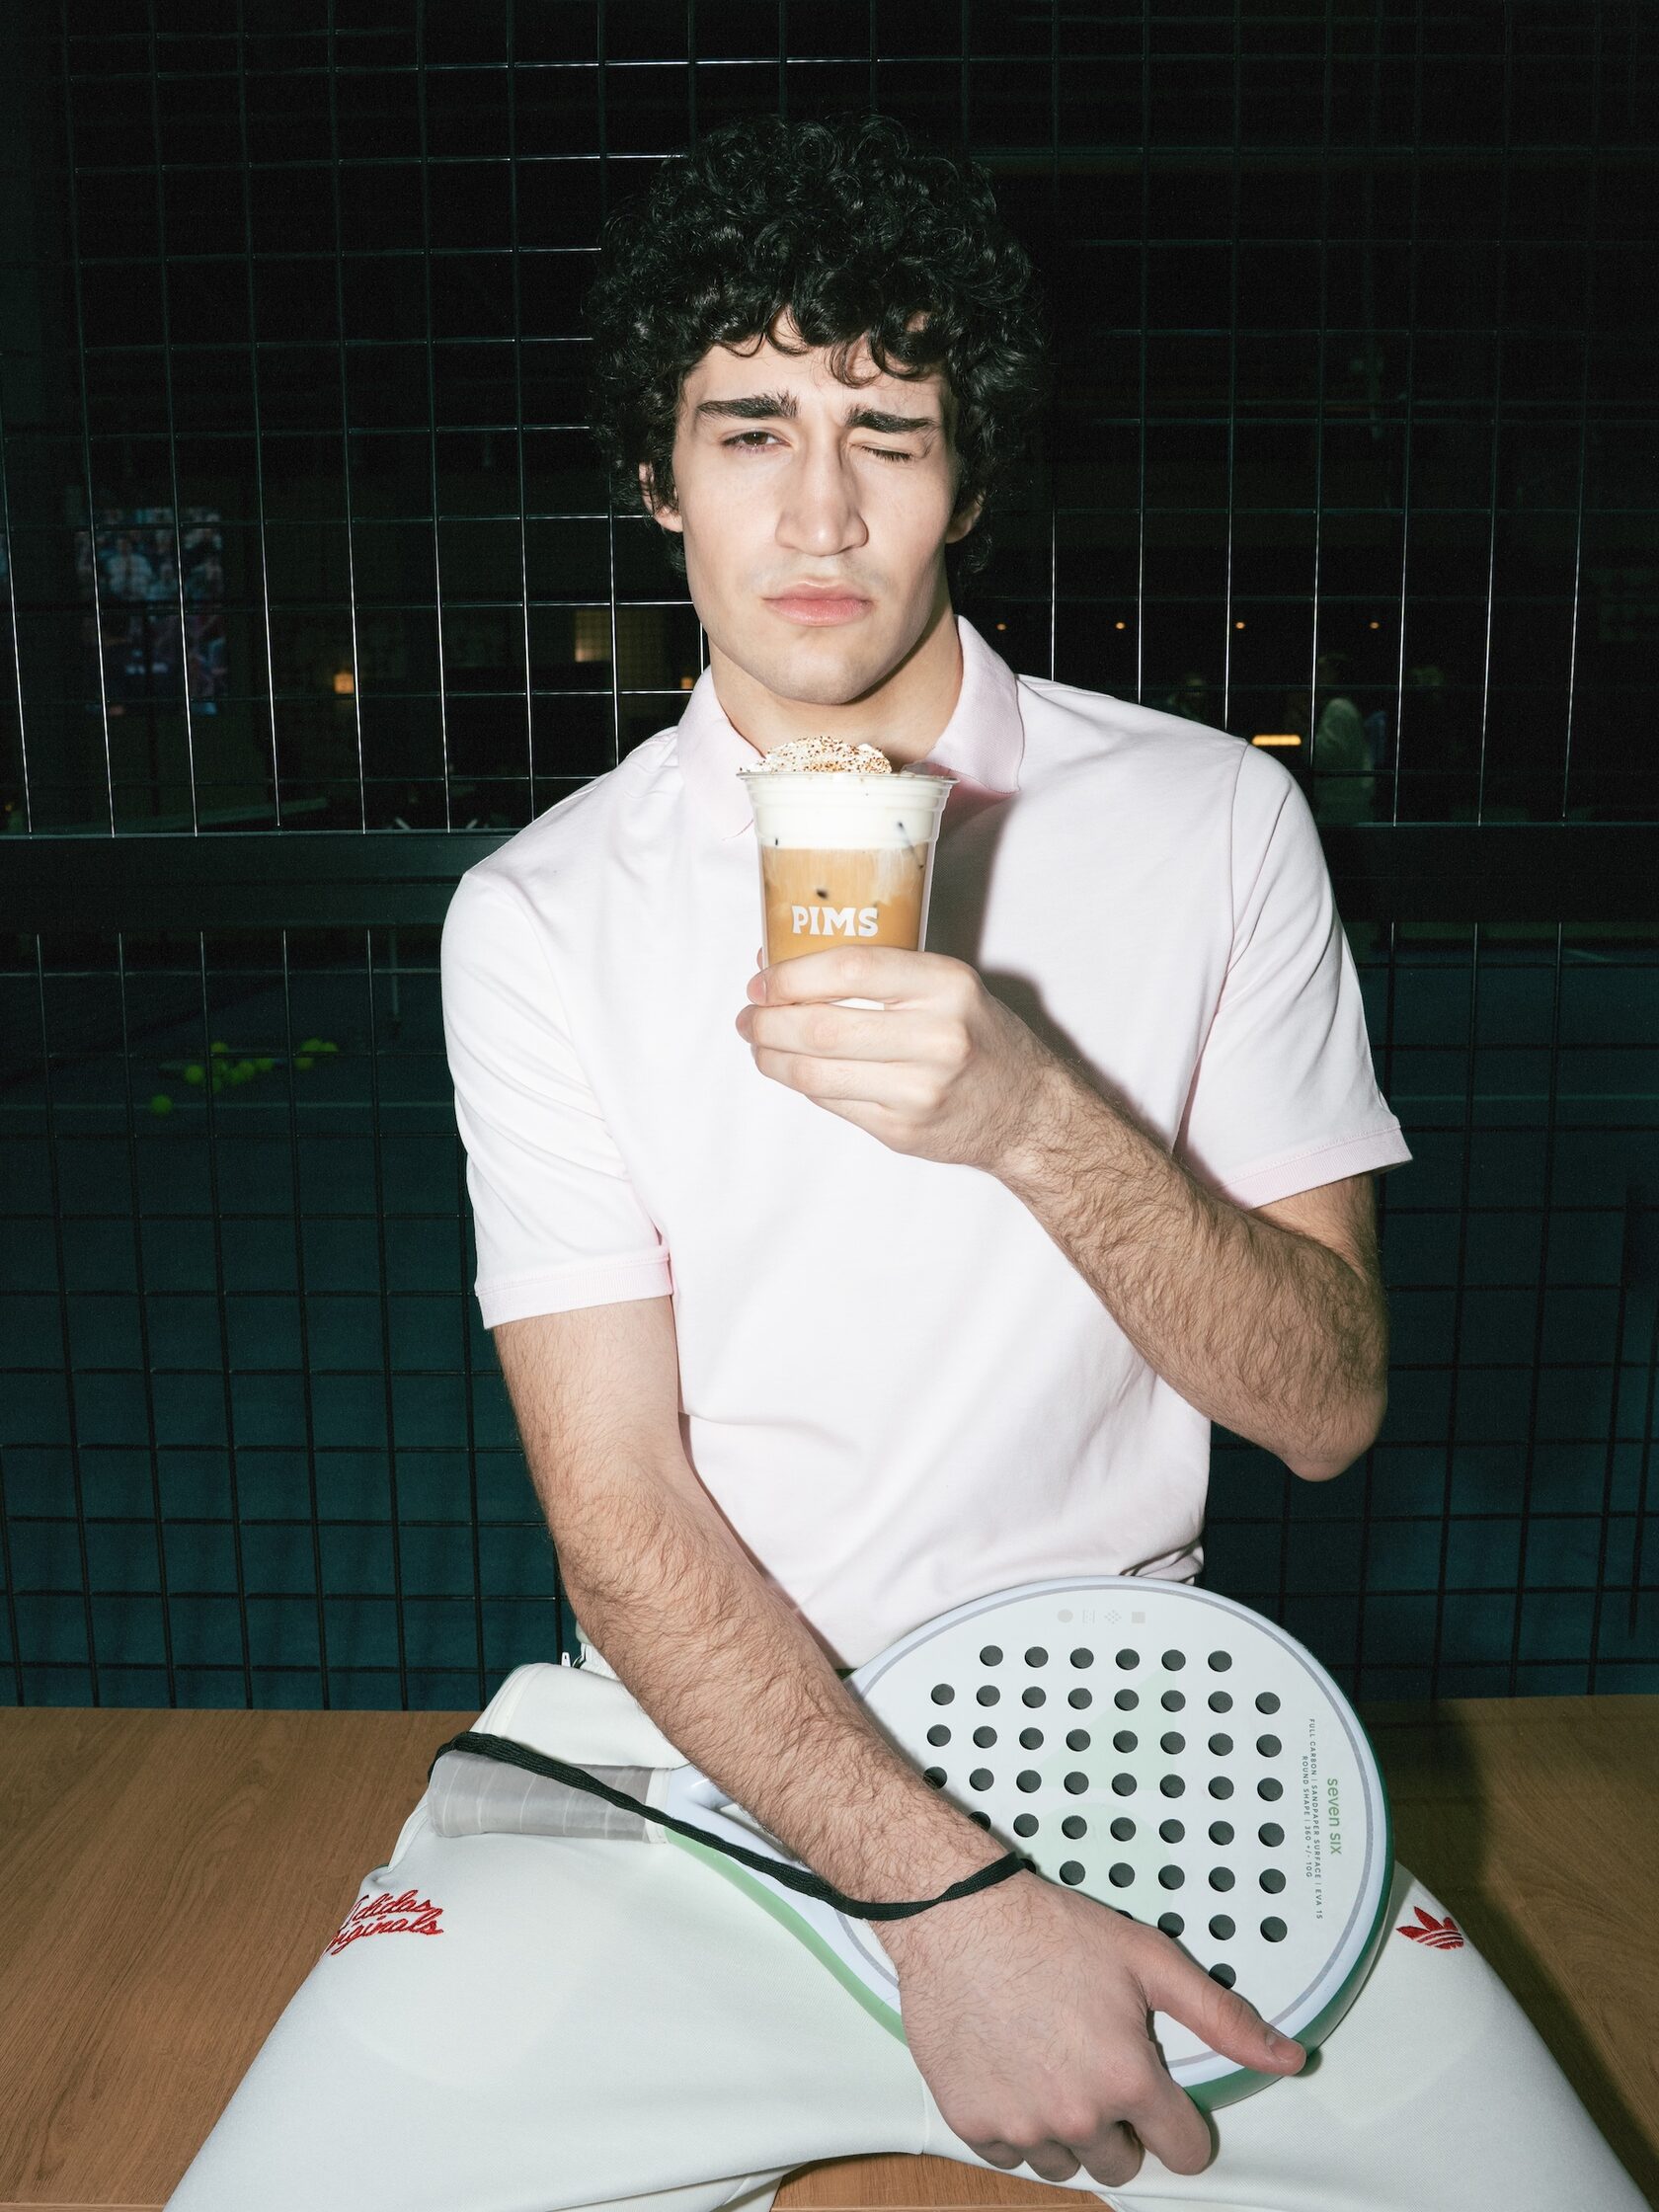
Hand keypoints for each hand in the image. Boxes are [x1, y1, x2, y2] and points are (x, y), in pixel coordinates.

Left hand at [734, 945, 1056, 1174]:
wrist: (1025, 1111)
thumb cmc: (977, 1036)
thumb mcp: (946, 986)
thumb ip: (875, 973)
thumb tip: (780, 962)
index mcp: (947, 985)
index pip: (849, 969)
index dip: (791, 974)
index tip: (762, 979)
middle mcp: (937, 1038)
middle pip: (822, 1027)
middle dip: (768, 1021)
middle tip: (749, 1016)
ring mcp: (919, 1091)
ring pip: (815, 1074)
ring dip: (771, 1058)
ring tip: (759, 1044)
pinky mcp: (902, 1131)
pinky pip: (831, 1104)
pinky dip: (801, 1085)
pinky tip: (794, 1070)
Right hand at [880, 1869, 1303, 2190]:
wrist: (959, 1916)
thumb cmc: (1051, 1930)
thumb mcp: (1150, 1959)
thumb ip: (1221, 2016)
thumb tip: (1287, 2057)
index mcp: (1128, 2080)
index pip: (1184, 2150)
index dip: (1180, 2123)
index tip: (1162, 2100)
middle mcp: (1077, 2116)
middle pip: (1122, 2161)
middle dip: (1119, 2123)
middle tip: (1094, 2061)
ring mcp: (1021, 2126)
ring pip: (1064, 2163)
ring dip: (1066, 2129)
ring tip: (1051, 2063)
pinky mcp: (972, 2123)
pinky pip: (1009, 2155)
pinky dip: (1014, 2125)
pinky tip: (1013, 2071)